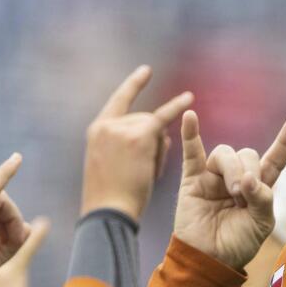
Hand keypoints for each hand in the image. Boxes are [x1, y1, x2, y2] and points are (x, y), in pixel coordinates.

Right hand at [81, 66, 193, 221]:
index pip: (117, 103)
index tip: (146, 72)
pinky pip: (162, 121)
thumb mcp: (116, 169)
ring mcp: (121, 129)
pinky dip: (176, 108)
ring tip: (145, 175)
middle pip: (141, 119)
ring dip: (158, 151)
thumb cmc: (113, 201)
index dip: (133, 86)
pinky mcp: (139, 137)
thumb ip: (136, 146)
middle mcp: (106, 126)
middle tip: (144, 173)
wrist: (109, 215)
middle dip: (152, 142)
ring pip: (153, 127)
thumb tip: (164, 134)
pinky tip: (190, 98)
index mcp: (96, 133)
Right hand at [173, 111, 285, 269]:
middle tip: (242, 198)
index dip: (285, 143)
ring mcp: (215, 177)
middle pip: (247, 154)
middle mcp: (238, 178)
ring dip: (231, 169)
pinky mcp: (193, 180)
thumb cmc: (237, 245)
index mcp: (259, 188)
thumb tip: (248, 177)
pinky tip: (190, 117)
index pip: (275, 160)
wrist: (209, 260)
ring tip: (231, 193)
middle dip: (248, 171)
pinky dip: (190, 133)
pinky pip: (191, 151)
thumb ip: (262, 199)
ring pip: (225, 153)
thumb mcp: (261, 225)